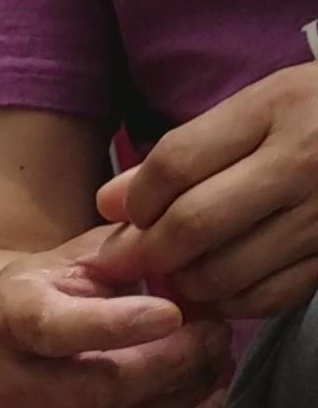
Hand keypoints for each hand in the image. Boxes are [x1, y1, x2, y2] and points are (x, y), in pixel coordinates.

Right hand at [0, 240, 233, 407]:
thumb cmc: (51, 297)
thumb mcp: (78, 258)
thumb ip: (127, 250)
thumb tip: (182, 249)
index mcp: (8, 319)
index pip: (57, 330)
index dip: (118, 325)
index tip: (174, 313)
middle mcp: (7, 385)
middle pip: (102, 388)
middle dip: (173, 362)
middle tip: (216, 334)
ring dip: (183, 398)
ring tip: (215, 364)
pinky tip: (205, 405)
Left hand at [94, 66, 317, 316]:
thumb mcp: (261, 106)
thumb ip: (185, 152)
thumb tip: (109, 203)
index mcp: (278, 109)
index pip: (176, 164)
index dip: (136, 198)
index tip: (126, 212)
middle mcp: (303, 162)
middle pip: (192, 225)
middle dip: (147, 251)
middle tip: (132, 259)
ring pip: (223, 271)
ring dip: (185, 281)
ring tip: (179, 270)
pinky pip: (264, 299)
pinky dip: (229, 301)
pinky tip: (222, 285)